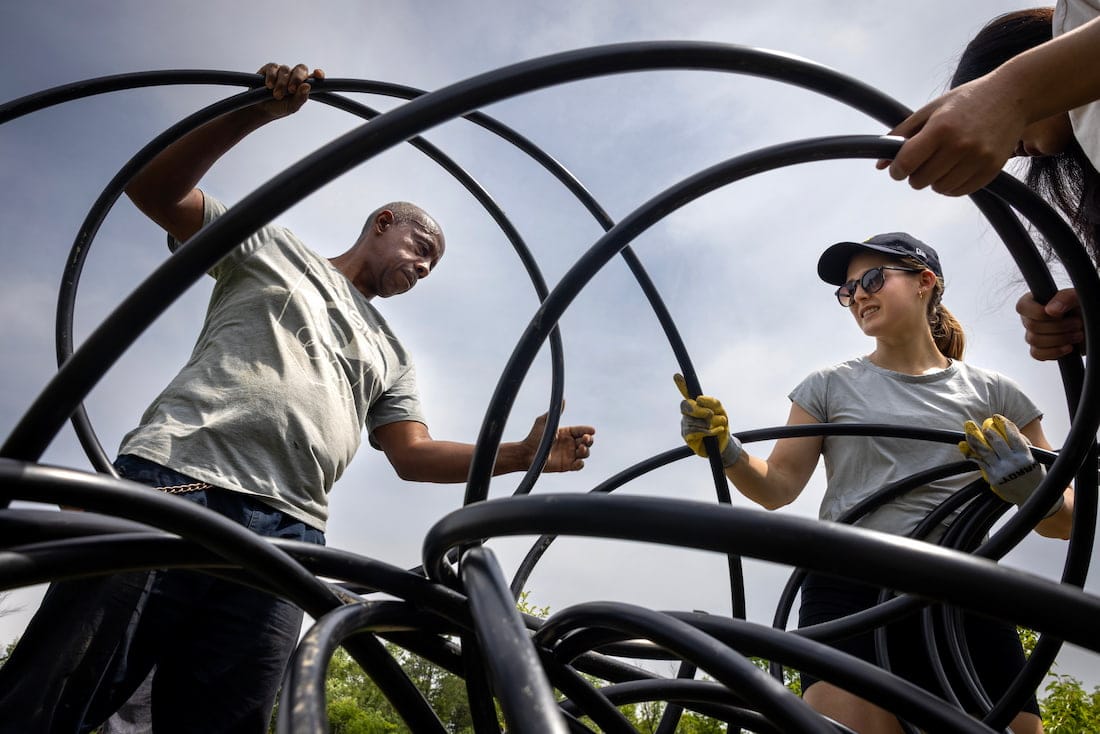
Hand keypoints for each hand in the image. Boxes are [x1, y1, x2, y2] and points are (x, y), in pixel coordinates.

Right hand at [255, 62, 323, 119]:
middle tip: (291, 90)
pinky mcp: (269, 69)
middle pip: (301, 69)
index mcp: (303, 85)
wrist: (261, 109)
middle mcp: (294, 76)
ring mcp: (282, 71)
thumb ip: (301, 98)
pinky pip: (273, 67)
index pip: (314, 77)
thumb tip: (307, 86)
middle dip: (297, 79)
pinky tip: (269, 85)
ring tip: (276, 95)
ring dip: (281, 83)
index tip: (318, 75)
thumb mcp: (292, 107)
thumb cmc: (279, 107)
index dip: (318, 74)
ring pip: (286, 69)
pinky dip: (271, 77)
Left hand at [524, 413, 594, 472]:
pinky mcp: (567, 466)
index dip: (587, 430)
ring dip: (586, 451)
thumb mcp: (544, 422)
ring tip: (580, 448)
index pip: (581, 430)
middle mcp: (570, 443)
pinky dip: (581, 464)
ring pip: (585, 453)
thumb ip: (555, 412)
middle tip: (586, 439)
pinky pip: (578, 466)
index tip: (592, 430)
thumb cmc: (534, 436)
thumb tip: (563, 400)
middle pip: (587, 441)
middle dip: (590, 440)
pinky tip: (578, 461)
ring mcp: (569, 455)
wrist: (526, 453)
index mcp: (566, 432)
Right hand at [674, 373, 742, 467]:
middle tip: (710, 414)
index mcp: (696, 404)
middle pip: (686, 405)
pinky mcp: (687, 436)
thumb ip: (712, 402)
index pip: (687, 393)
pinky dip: (709, 431)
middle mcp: (688, 413)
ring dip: (708, 423)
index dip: (682, 385)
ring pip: (692, 420)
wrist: (724, 443)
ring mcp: (685, 424)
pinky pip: (695, 431)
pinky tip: (716, 431)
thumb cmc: (720, 424)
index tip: (677, 376)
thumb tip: (699, 399)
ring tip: (719, 426)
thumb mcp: (720, 410)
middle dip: (698, 409)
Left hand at [876, 74, 1026, 195]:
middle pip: (920, 181)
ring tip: (943, 161)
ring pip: (939, 189)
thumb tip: (880, 164)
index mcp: (940, 128)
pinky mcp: (991, 170)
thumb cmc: (967, 100)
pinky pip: (959, 191)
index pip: (906, 163)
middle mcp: (960, 146)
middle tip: (924, 160)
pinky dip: (952, 185)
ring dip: (934, 180)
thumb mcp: (930, 110)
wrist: (1012, 95)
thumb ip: (902, 135)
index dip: (898, 169)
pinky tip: (956, 168)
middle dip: (915, 174)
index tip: (899, 167)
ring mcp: (978, 159)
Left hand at [959, 414, 1061, 515]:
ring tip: (969, 430)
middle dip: (988, 431)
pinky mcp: (993, 478)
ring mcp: (1002, 471)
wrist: (1034, 498)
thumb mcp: (1034, 458)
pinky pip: (980, 463)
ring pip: (985, 451)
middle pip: (996, 442)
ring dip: (975, 439)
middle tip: (984, 424)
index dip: (1004, 424)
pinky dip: (972, 453)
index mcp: (1026, 456)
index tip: (997, 417)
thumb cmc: (1033, 474)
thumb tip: (1008, 428)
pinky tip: (965, 446)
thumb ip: (1022, 444)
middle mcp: (1013, 463)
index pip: (1013, 436)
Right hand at [1016, 288, 1082, 359]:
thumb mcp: (1077, 297)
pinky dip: (1055, 352)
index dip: (1038, 313)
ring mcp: (1033, 335)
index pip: (1022, 307)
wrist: (1092, 326)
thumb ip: (1064, 298)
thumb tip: (1050, 310)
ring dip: (1060, 339)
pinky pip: (1037, 354)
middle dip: (1058, 327)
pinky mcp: (1040, 350)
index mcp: (1034, 301)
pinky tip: (1069, 347)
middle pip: (1031, 326)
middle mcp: (1030, 318)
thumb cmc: (1084, 308)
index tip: (1059, 314)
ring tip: (1077, 335)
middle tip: (1077, 324)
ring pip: (1034, 341)